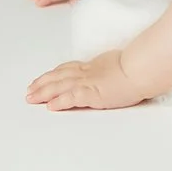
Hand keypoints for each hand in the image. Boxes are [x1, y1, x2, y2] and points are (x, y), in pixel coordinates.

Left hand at [25, 50, 147, 110]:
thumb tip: (112, 72)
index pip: (68, 68)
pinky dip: (58, 102)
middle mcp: (87, 73)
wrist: (142, 69)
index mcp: (94, 66)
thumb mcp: (120, 64)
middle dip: (42, 83)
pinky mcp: (91, 94)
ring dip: (43, 92)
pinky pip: (70, 98)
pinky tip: (49, 106)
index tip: (44, 78)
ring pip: (59, 86)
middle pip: (58, 76)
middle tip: (29, 90)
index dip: (54, 74)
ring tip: (31, 98)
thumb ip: (110, 69)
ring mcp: (88, 83)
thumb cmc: (138, 67)